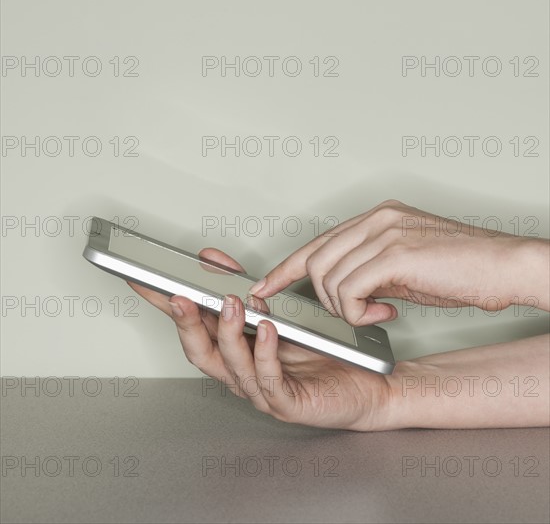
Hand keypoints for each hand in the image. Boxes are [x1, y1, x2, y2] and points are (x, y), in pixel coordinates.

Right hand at [128, 248, 393, 430]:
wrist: (365, 383)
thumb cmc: (319, 352)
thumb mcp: (276, 312)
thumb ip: (242, 287)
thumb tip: (211, 260)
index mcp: (234, 350)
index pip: (190, 325)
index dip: (163, 304)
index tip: (142, 278)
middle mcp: (241, 372)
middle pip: (200, 352)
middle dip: (186, 323)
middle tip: (178, 296)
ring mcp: (262, 390)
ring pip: (232, 366)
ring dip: (228, 333)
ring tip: (232, 304)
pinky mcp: (288, 403)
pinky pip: (270, 381)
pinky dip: (265, 354)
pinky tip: (268, 329)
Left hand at [249, 200, 547, 324]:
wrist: (506, 267)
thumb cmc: (461, 269)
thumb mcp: (404, 268)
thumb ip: (370, 272)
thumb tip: (344, 290)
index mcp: (376, 218)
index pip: (317, 242)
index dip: (287, 268)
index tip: (266, 287)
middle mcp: (376, 219)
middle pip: (316, 259)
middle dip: (318, 296)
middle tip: (342, 313)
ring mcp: (384, 232)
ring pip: (328, 276)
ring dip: (342, 306)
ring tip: (371, 313)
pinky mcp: (395, 252)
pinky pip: (349, 288)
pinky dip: (356, 311)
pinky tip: (382, 314)